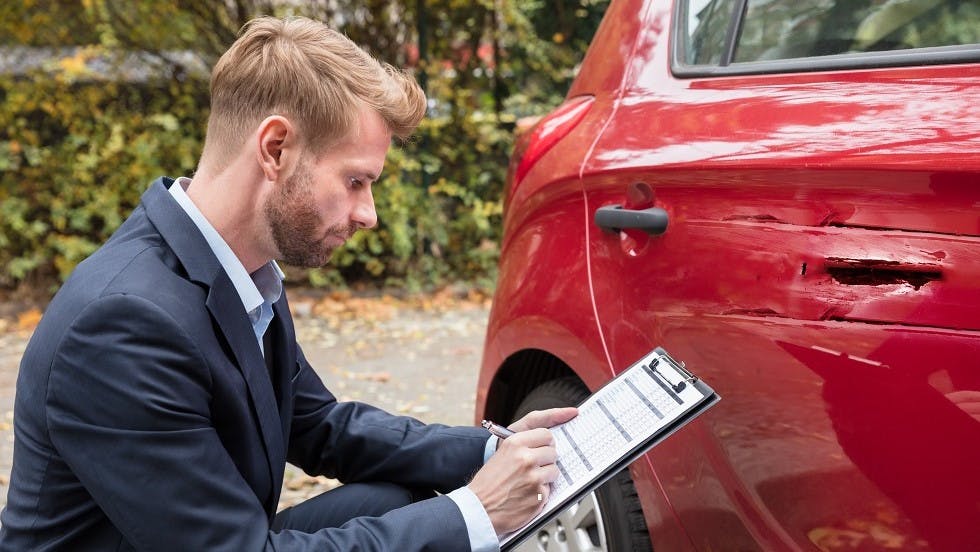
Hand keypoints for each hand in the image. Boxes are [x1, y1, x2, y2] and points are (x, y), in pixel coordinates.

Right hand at [468, 407, 577, 534]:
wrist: (479, 509)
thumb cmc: (487, 484)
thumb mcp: (501, 454)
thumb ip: (522, 447)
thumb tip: (542, 445)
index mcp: (515, 444)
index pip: (546, 434)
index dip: (546, 443)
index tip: (544, 448)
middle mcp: (526, 458)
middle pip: (552, 453)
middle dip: (547, 460)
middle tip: (537, 468)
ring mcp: (534, 477)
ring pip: (554, 471)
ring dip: (546, 477)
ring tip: (530, 482)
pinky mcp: (540, 495)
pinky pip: (549, 490)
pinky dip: (541, 493)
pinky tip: (527, 495)